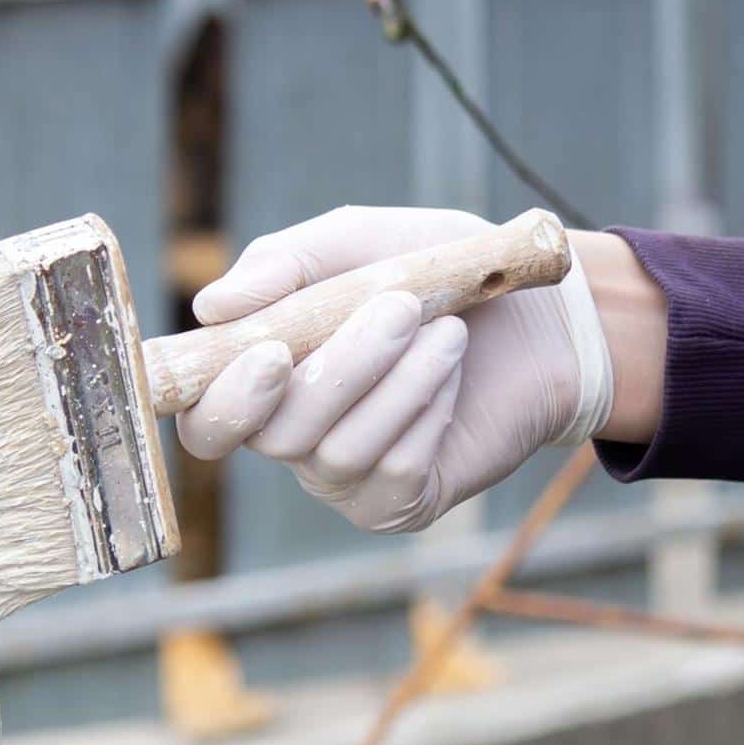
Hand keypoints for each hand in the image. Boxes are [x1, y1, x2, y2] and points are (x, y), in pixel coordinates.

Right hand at [175, 206, 612, 532]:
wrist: (538, 315)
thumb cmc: (432, 271)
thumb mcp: (356, 243)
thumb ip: (284, 266)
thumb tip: (209, 307)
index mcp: (261, 377)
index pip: (205, 418)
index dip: (220, 399)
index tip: (268, 353)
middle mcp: (290, 436)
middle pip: (272, 435)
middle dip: (337, 370)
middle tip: (397, 306)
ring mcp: (342, 477)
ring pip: (338, 450)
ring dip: (397, 381)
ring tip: (447, 326)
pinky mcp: (399, 501)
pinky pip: (396, 469)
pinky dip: (427, 410)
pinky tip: (453, 368)